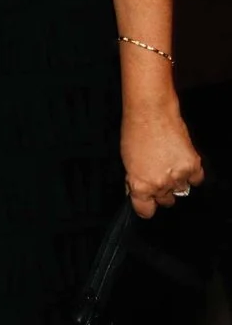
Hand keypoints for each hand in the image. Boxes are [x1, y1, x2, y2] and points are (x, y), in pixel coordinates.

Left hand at [124, 98, 204, 218]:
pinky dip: (191, 175)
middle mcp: (160, 184)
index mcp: (140, 185)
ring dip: (176, 183)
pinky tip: (181, 164)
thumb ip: (133, 181)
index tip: (146, 205)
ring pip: (181, 191)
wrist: (151, 113)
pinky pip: (196, 180)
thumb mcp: (126, 161)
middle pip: (165, 201)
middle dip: (161, 192)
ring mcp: (178, 176)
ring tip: (167, 165)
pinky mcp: (193, 166)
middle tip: (156, 176)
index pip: (145, 211)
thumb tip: (135, 193)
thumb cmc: (134, 133)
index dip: (145, 207)